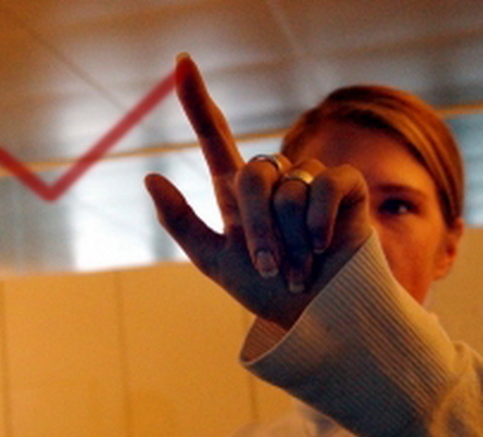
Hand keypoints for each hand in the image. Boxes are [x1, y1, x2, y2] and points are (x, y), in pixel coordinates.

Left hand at [145, 54, 371, 328]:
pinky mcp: (344, 186)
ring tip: (299, 267)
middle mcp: (272, 180)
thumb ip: (181, 221)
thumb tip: (150, 175)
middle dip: (258, 228)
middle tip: (267, 266)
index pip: (214, 137)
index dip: (197, 100)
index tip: (181, 62)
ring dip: (291, 238)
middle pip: (252, 173)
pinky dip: (320, 222)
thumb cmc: (265, 291)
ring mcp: (308, 180)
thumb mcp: (214, 260)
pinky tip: (324, 246)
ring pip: (288, 187)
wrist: (314, 317)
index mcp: (237, 192)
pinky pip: (325, 185)